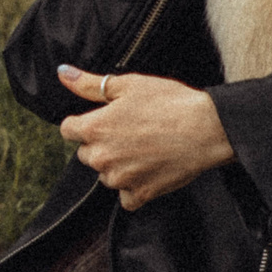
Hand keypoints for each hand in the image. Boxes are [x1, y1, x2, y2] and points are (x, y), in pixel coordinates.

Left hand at [56, 66, 235, 207]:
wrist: (207, 129)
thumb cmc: (170, 103)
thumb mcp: (128, 85)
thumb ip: (90, 83)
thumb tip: (64, 74)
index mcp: (94, 129)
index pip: (68, 130)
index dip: (85, 122)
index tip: (104, 120)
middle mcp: (101, 157)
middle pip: (86, 154)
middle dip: (102, 144)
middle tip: (131, 132)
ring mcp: (120, 179)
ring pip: (106, 175)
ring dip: (118, 166)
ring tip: (145, 148)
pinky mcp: (139, 194)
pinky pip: (126, 197)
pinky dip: (135, 187)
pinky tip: (150, 169)